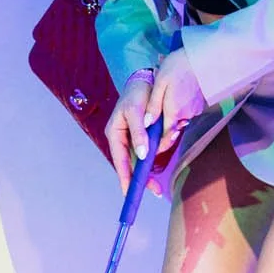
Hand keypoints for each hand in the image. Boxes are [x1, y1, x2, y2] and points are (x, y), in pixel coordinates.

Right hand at [105, 69, 155, 190]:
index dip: (125, 177)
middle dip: (139, 179)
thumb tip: (142, 155)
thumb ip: (138, 133)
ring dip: (147, 173)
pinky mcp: (142, 136)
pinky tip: (158, 172)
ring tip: (157, 187)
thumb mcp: (135, 111)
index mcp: (115, 133)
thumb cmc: (138, 93)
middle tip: (153, 191)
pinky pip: (146, 153)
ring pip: (138, 161)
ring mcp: (131, 138)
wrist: (146, 79)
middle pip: (129, 164)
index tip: (130, 193)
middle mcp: (121, 139)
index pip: (119, 160)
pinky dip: (152, 162)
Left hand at [143, 50, 207, 159]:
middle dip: (162, 131)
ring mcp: (194, 111)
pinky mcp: (200, 105)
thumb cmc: (178, 66)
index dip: (157, 143)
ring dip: (170, 119)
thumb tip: (147, 124)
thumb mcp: (160, 83)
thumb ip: (154, 106)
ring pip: (178, 121)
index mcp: (174, 111)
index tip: (149, 147)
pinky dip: (178, 111)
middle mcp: (186, 115)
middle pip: (171, 130)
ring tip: (161, 108)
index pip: (165, 137)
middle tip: (150, 126)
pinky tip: (174, 99)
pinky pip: (185, 113)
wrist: (202, 57)